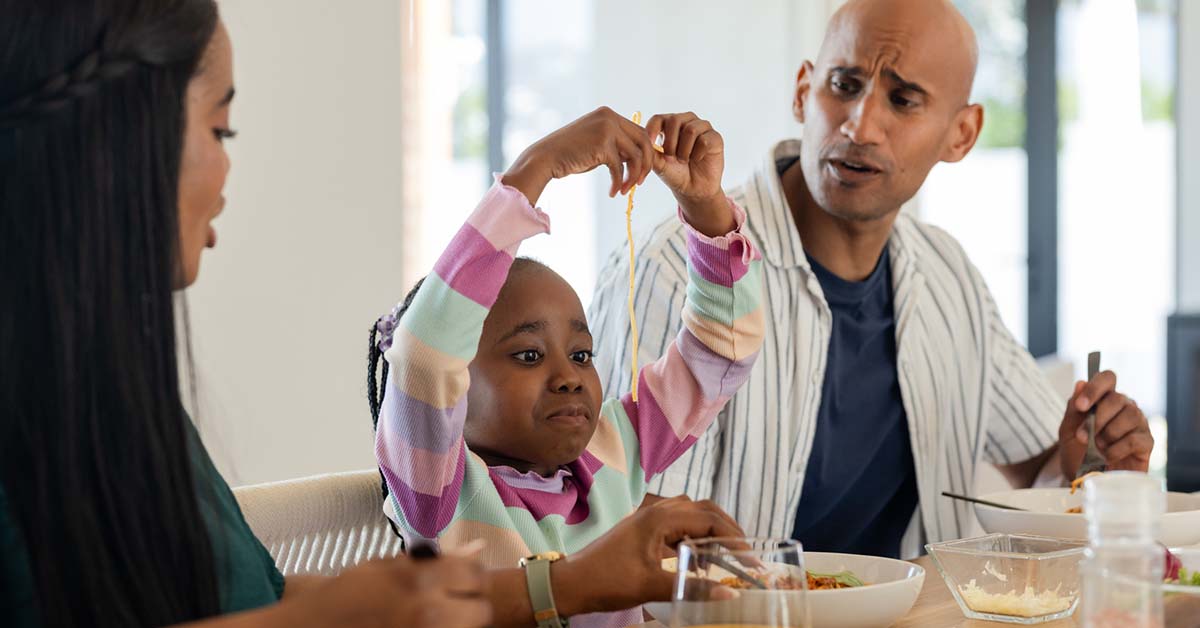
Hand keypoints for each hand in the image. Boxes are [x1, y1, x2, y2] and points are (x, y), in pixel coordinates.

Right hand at [290, 554, 490, 627]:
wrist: (315, 627)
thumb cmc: (350, 594)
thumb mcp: (389, 566)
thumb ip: (435, 559)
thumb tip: (479, 548)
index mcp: (419, 580)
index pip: (476, 574)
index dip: (471, 576)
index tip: (461, 579)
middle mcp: (427, 611)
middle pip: (480, 610)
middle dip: (469, 604)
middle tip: (452, 602)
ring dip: (460, 622)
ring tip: (438, 616)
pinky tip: (425, 627)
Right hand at [502, 106, 655, 204]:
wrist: (545, 158)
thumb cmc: (570, 154)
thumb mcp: (597, 144)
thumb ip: (616, 145)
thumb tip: (638, 157)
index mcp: (609, 115)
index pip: (640, 132)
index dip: (646, 153)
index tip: (642, 171)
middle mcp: (609, 118)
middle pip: (644, 141)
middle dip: (646, 164)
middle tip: (640, 183)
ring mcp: (607, 129)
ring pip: (635, 156)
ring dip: (633, 177)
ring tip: (625, 190)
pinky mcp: (602, 144)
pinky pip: (619, 168)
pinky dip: (618, 183)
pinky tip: (613, 192)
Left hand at [552, 495, 744, 613]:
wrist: (572, 582)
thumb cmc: (607, 581)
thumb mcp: (651, 587)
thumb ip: (691, 588)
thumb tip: (728, 595)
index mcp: (659, 518)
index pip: (709, 519)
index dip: (733, 536)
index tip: (750, 556)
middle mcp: (656, 511)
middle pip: (703, 508)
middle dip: (727, 527)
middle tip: (745, 551)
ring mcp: (649, 518)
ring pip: (690, 513)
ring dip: (711, 527)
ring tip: (726, 551)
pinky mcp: (643, 529)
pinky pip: (677, 523)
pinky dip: (694, 534)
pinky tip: (698, 556)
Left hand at [646, 112, 734, 236]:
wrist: (693, 189)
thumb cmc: (675, 174)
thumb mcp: (659, 164)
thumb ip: (650, 151)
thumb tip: (643, 140)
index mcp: (669, 125)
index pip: (658, 118)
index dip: (652, 129)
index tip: (649, 143)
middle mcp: (686, 122)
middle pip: (675, 119)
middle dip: (670, 142)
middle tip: (670, 157)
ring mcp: (702, 128)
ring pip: (691, 129)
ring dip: (684, 150)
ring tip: (684, 160)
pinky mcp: (715, 137)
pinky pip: (705, 140)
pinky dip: (698, 154)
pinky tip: (697, 159)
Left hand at [1058, 370, 1153, 477]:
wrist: (1086, 480)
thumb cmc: (1077, 452)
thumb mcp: (1068, 430)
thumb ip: (1073, 408)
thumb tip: (1081, 383)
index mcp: (1104, 399)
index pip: (1107, 378)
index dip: (1095, 388)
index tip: (1081, 406)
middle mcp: (1124, 407)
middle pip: (1118, 398)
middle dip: (1097, 418)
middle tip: (1083, 437)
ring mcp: (1138, 424)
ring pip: (1130, 415)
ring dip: (1108, 433)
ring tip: (1097, 448)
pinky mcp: (1146, 443)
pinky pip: (1135, 438)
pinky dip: (1117, 449)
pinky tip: (1107, 457)